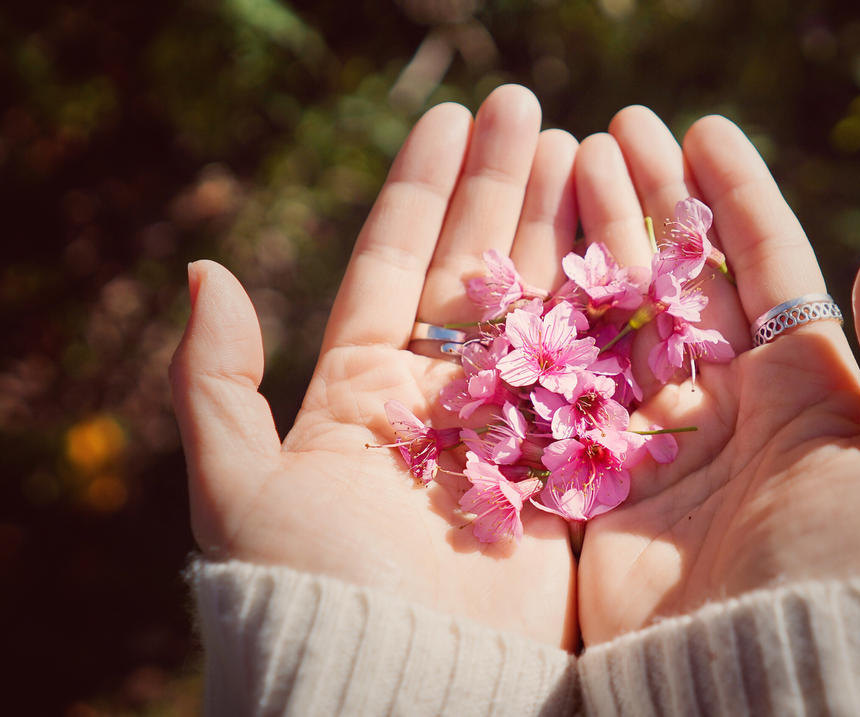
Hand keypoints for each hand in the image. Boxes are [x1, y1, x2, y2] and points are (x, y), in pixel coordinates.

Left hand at [170, 85, 579, 648]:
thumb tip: (204, 270)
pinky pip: (592, 367)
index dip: (422, 187)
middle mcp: (441, 398)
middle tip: (527, 109)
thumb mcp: (238, 484)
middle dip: (499, 186)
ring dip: (556, 225)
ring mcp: (512, 424)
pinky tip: (624, 239)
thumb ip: (215, 379)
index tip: (448, 114)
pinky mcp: (569, 462)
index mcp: (363, 389)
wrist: (401, 682)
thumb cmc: (316, 586)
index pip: (396, 263)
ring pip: (538, 304)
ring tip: (579, 147)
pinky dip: (608, 305)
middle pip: (475, 268)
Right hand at [573, 107, 859, 644]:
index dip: (733, 195)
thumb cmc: (845, 576)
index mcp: (801, 389)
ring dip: (594, 240)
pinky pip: (566, 381)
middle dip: (651, 201)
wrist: (760, 682)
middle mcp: (725, 403)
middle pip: (682, 276)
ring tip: (565, 166)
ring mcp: (652, 436)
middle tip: (612, 129)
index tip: (699, 129)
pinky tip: (523, 262)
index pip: (766, 265)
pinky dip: (546, 322)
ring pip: (618, 313)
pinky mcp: (593, 477)